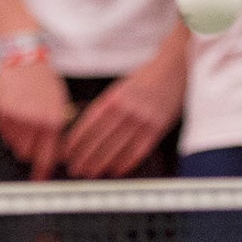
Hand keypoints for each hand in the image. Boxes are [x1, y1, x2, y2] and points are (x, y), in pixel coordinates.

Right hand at [0, 58, 75, 180]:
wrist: (25, 58)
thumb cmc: (44, 79)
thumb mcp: (59, 102)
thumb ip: (55, 126)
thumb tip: (53, 151)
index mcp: (54, 120)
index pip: (47, 155)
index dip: (42, 172)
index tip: (38, 182)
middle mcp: (36, 121)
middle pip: (26, 154)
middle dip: (28, 150)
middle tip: (29, 137)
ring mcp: (18, 116)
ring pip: (13, 143)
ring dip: (16, 137)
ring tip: (23, 118)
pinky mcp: (2, 111)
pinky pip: (2, 131)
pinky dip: (6, 127)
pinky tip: (13, 111)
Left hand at [62, 45, 187, 179]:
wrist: (174, 69)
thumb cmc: (146, 78)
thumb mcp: (121, 87)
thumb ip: (107, 106)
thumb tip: (88, 128)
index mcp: (114, 97)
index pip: (89, 123)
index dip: (77, 140)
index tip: (67, 152)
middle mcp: (126, 108)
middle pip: (101, 138)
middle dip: (86, 156)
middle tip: (75, 168)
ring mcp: (142, 119)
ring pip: (117, 147)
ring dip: (102, 163)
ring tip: (91, 173)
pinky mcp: (157, 128)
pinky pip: (138, 150)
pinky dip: (126, 162)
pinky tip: (116, 170)